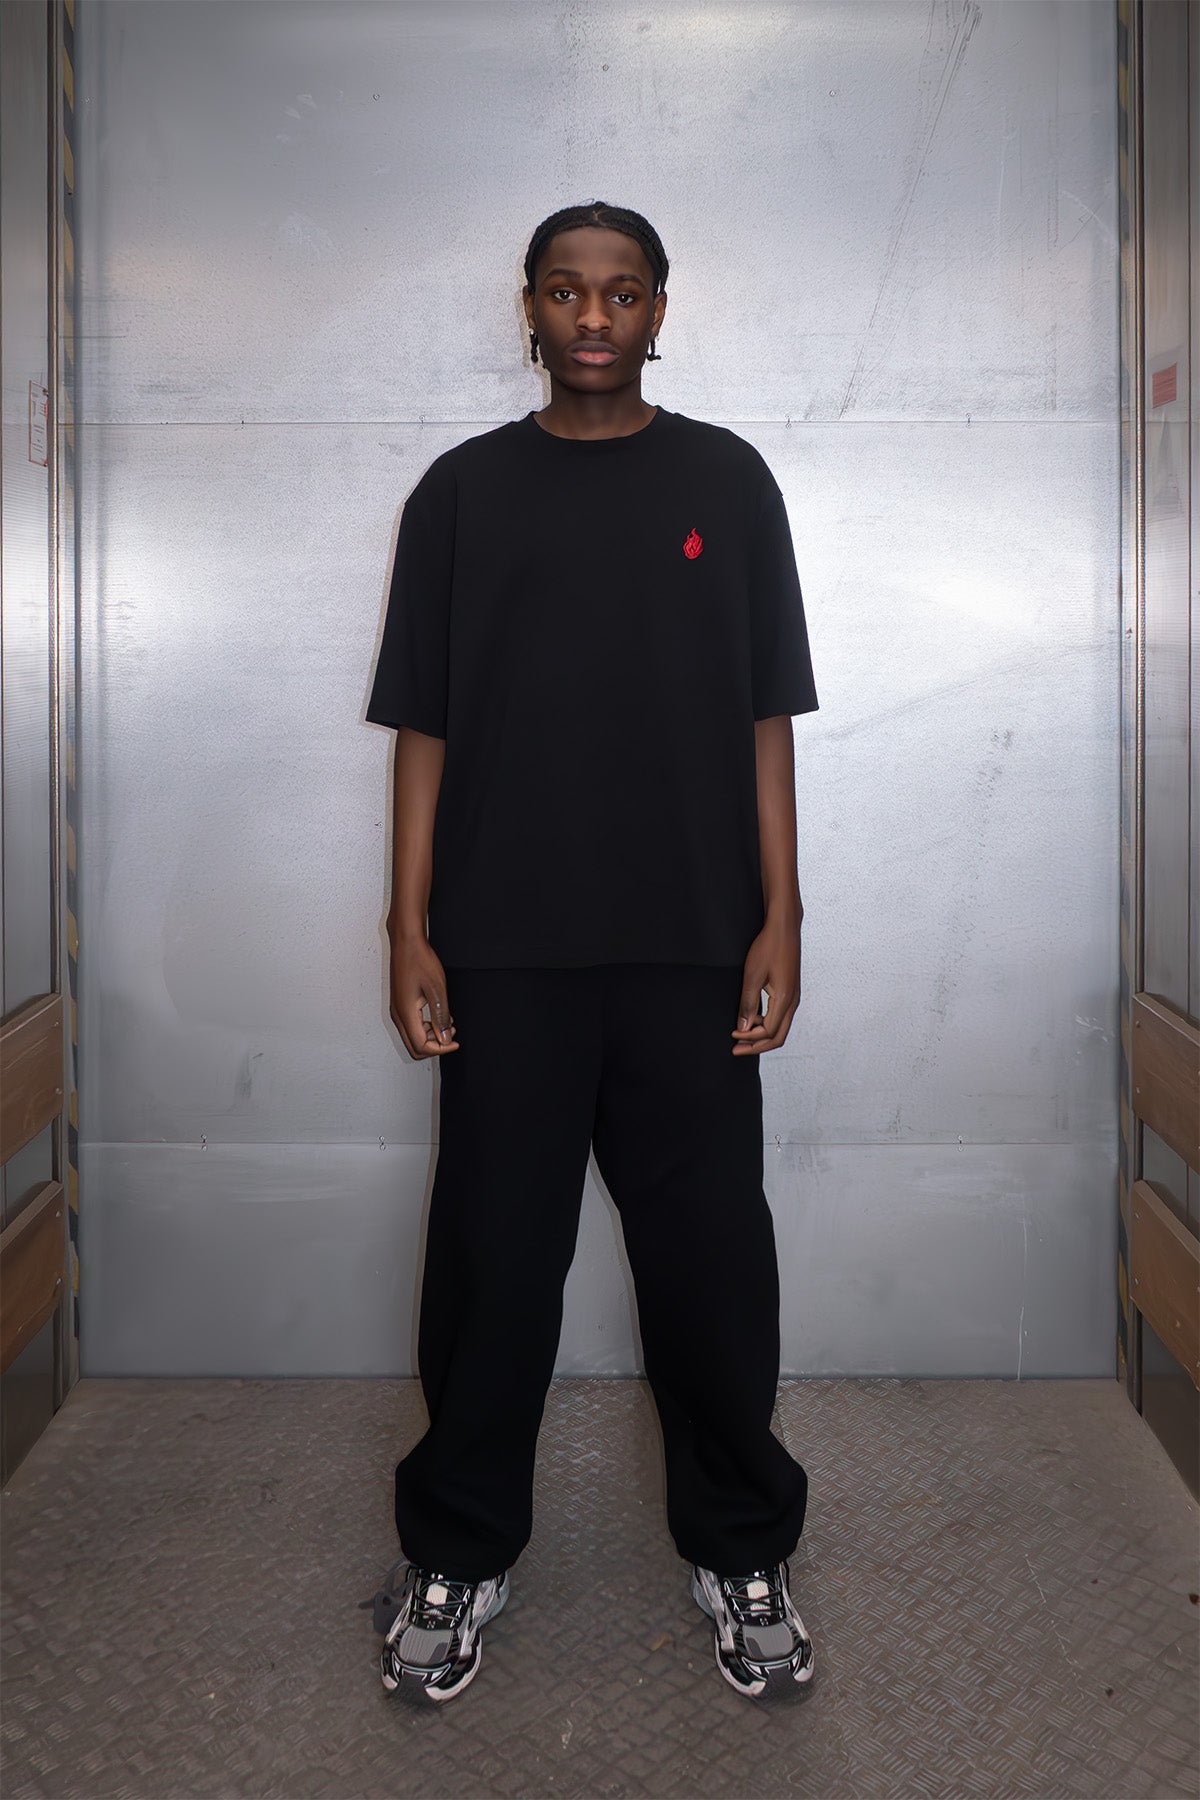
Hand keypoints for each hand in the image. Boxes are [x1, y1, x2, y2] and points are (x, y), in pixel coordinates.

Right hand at [389, 934, 458, 1059]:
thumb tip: (444, 1038)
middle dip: (434, 1046)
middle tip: (450, 1033)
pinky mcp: (399, 1004)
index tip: (455, 1042)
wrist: (407, 943)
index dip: (440, 1048)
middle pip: (414, 1047)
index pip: (421, 1045)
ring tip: (447, 1022)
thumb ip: (440, 1017)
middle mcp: (397, 1015)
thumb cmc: (420, 960)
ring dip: (430, 1036)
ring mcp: (397, 1010)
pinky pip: (411, 1026)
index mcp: (405, 1013)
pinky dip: (425, 1027)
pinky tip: (437, 1015)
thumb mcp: (437, 990)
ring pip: (412, 1038)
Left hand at [732, 914, 801, 1054]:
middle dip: (757, 1046)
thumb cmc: (768, 947)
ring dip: (761, 1035)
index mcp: (785, 1000)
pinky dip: (766, 1023)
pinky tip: (751, 1018)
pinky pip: (780, 1017)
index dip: (749, 1038)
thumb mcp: (752, 976)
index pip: (768, 1032)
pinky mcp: (791, 992)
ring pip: (780, 1028)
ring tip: (741, 1033)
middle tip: (737, 1049)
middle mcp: (793, 1002)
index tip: (732, 1035)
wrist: (784, 928)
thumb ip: (748, 1003)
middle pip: (778, 1037)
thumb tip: (743, 1028)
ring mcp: (794, 998)